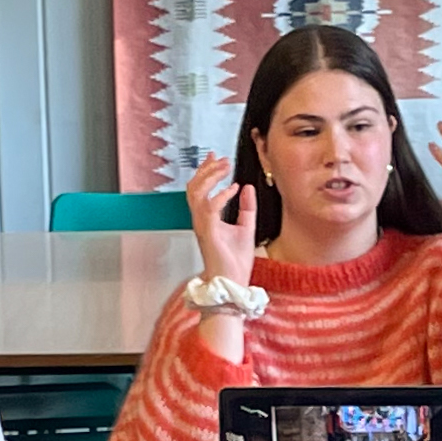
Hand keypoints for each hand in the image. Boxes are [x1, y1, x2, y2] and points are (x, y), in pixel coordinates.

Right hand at [185, 151, 260, 285]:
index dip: (206, 171)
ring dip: (211, 177)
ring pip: (196, 193)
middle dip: (206, 169)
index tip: (216, 158)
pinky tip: (234, 188)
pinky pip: (209, 208)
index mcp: (207, 219)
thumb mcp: (246, 228)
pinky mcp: (209, 232)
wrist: (233, 283)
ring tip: (225, 167)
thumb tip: (247, 188)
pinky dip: (221, 195)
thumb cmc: (236, 262)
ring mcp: (203, 225)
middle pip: (194, 187)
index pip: (200, 189)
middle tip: (220, 158)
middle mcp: (201, 220)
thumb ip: (247, 208)